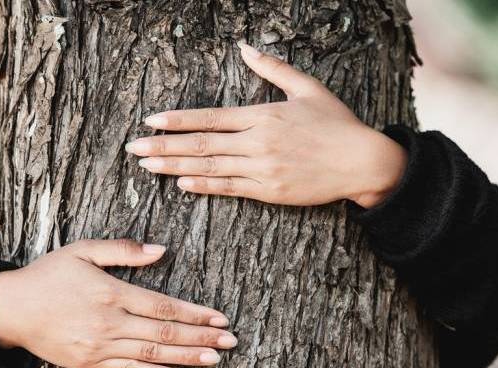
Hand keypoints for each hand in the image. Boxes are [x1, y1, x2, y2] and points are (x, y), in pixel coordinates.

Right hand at [0, 239, 236, 367]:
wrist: (10, 310)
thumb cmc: (48, 275)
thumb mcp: (83, 250)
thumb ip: (123, 250)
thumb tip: (160, 250)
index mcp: (111, 292)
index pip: (163, 306)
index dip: (195, 314)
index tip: (219, 317)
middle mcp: (109, 323)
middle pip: (164, 332)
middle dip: (201, 337)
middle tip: (230, 340)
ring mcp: (100, 347)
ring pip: (152, 353)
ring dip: (186, 357)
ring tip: (214, 358)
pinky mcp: (91, 363)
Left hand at [125, 42, 406, 207]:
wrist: (363, 162)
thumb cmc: (337, 124)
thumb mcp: (307, 88)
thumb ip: (272, 68)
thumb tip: (244, 46)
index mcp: (263, 115)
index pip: (210, 117)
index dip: (178, 120)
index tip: (151, 121)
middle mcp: (258, 142)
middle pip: (201, 144)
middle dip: (163, 146)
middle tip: (133, 149)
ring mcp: (263, 169)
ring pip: (210, 167)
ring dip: (174, 167)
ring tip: (147, 166)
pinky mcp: (270, 191)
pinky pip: (230, 188)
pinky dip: (205, 186)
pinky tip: (181, 183)